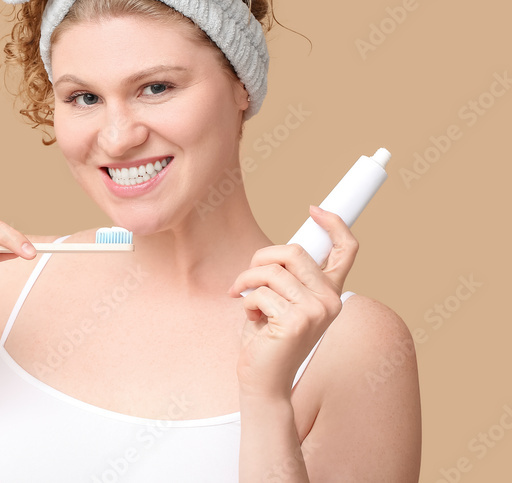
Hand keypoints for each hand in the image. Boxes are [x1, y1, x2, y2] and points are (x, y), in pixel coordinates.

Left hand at [227, 205, 358, 398]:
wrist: (264, 379)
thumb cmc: (267, 338)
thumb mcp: (281, 300)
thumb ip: (287, 276)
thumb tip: (279, 251)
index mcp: (330, 292)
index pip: (346, 250)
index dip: (334, 224)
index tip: (314, 209)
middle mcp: (331, 300)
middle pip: (294, 250)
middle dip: (260, 258)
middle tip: (246, 278)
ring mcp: (317, 311)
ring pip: (271, 271)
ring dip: (247, 281)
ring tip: (243, 299)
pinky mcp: (296, 321)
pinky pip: (260, 292)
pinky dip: (246, 301)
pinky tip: (251, 320)